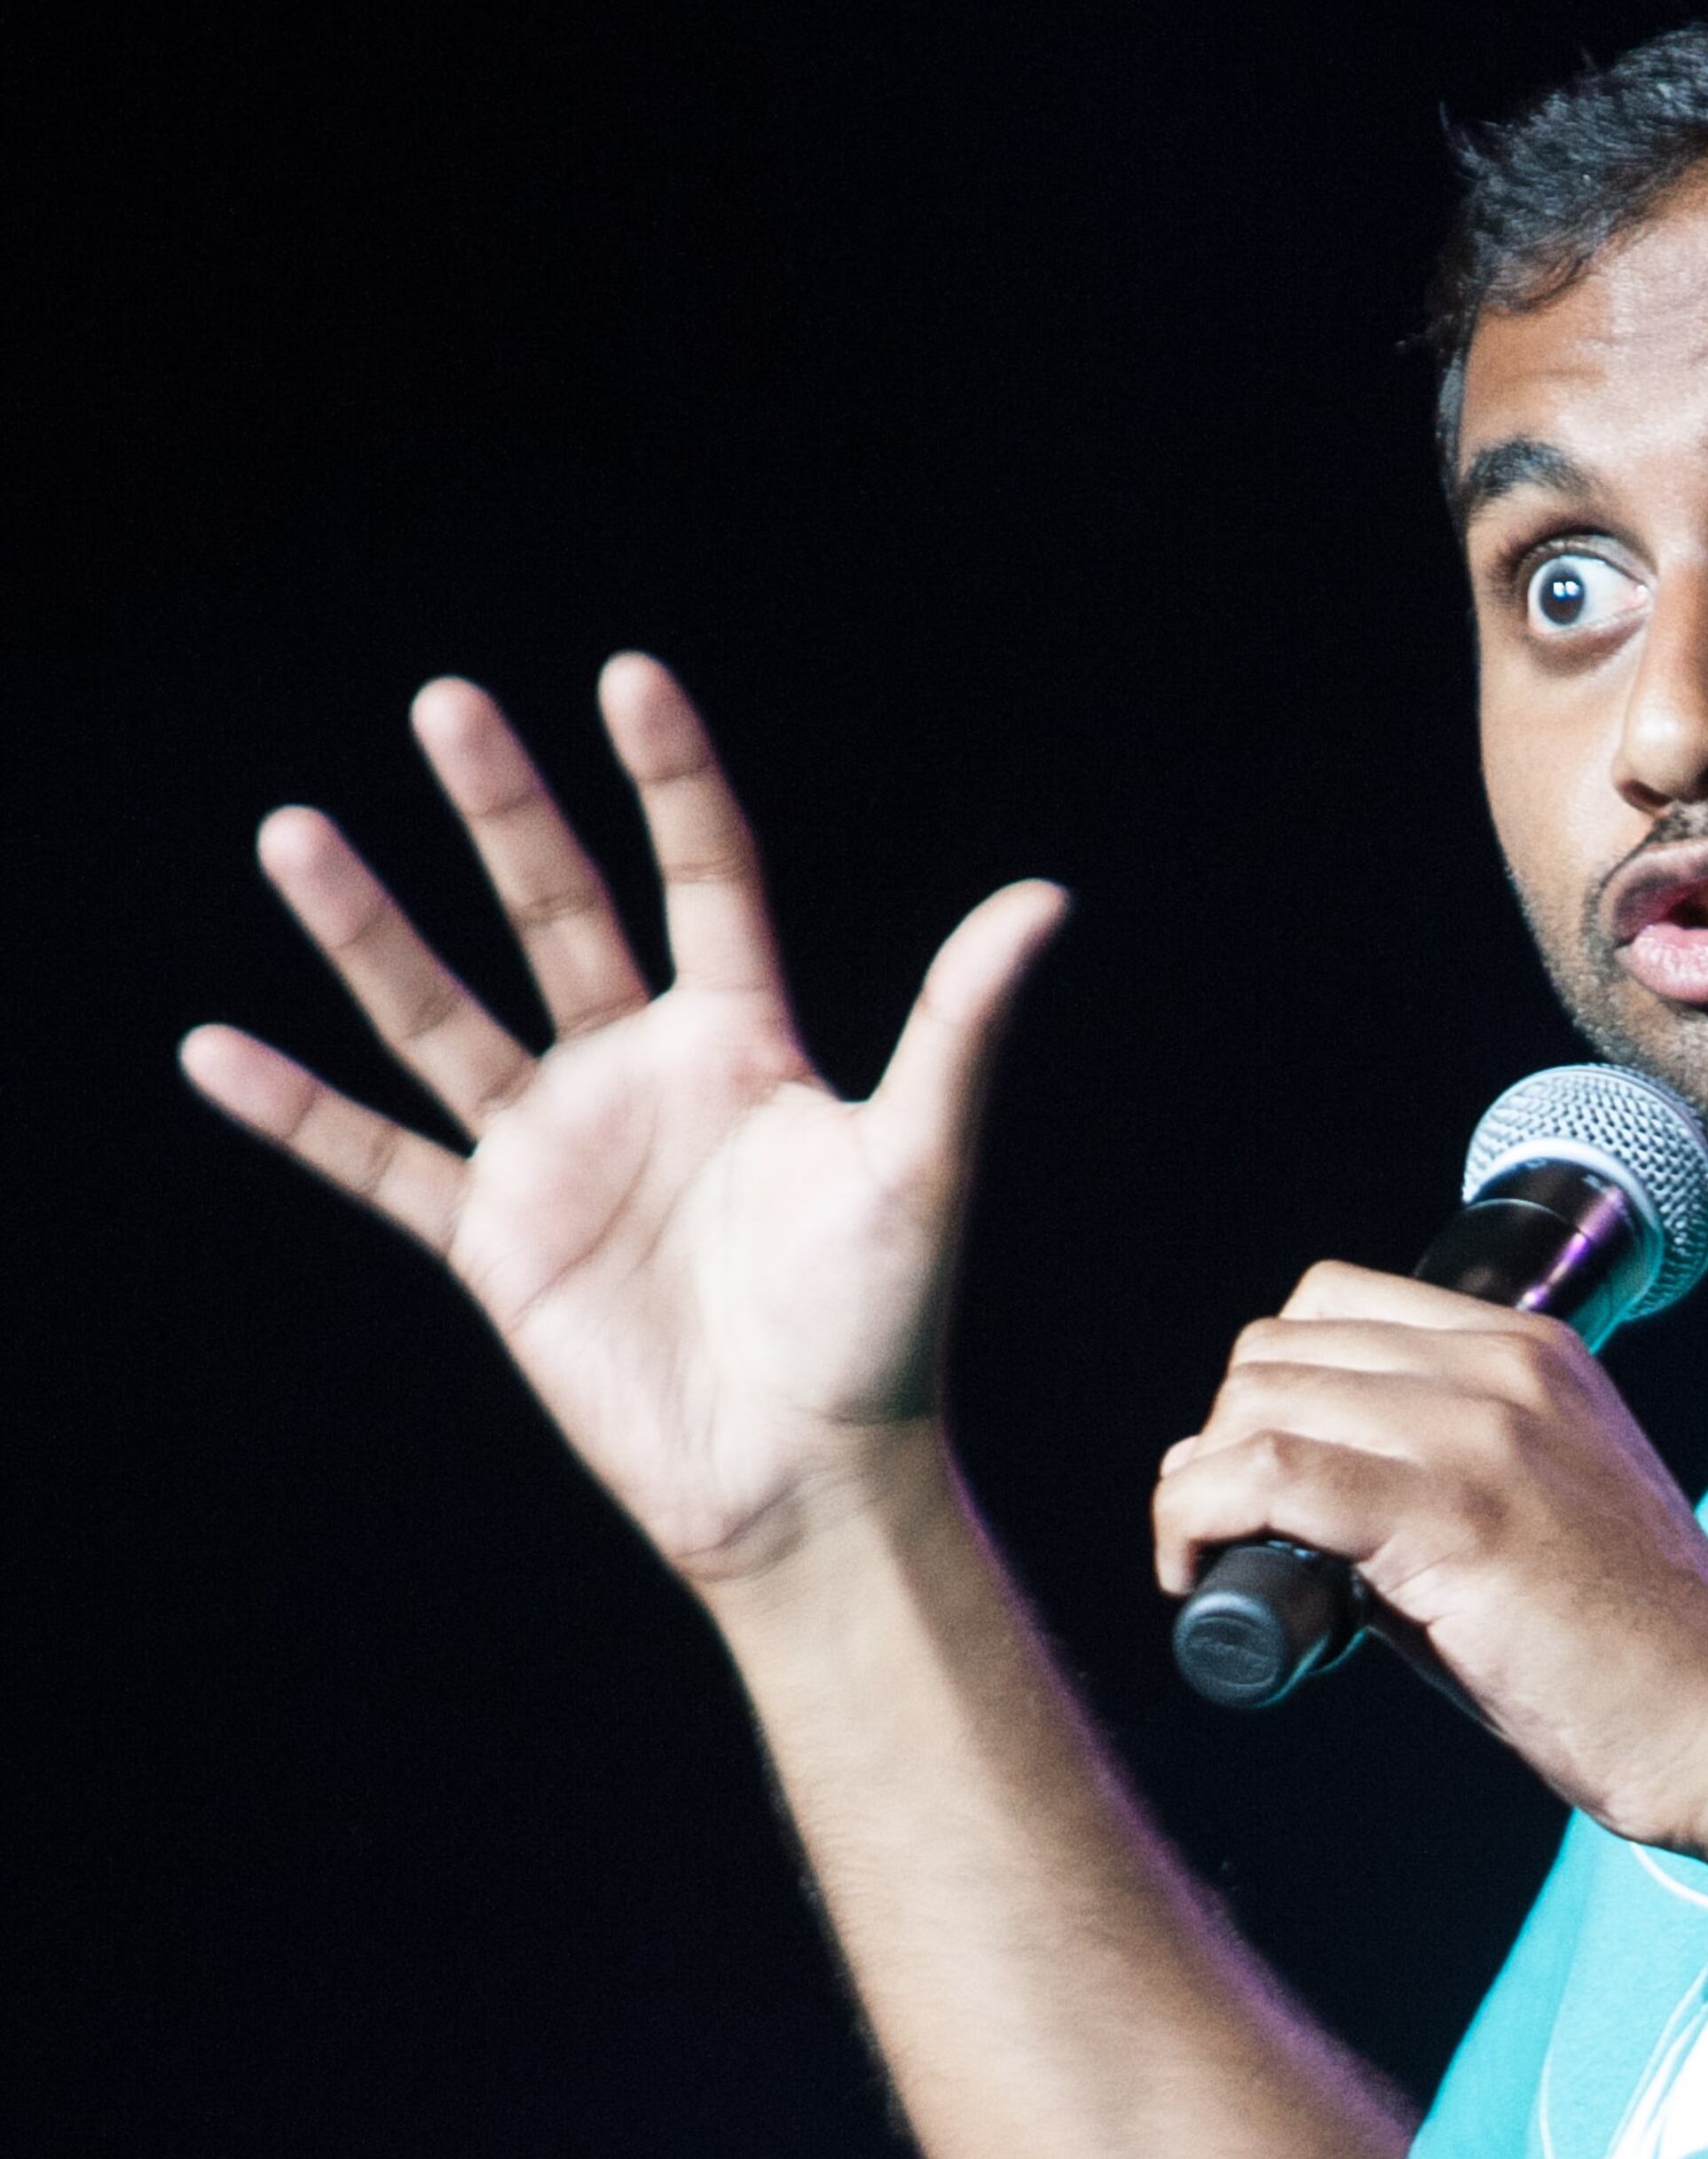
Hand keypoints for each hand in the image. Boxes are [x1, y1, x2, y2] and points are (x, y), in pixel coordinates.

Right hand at [180, 658, 1066, 1585]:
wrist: (807, 1479)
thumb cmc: (881, 1327)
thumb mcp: (919, 1161)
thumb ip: (957, 1025)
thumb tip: (1044, 900)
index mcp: (739, 1044)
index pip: (699, 877)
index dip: (668, 783)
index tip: (628, 679)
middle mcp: (636, 1078)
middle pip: (553, 913)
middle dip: (500, 811)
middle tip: (446, 703)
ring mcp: (557, 1154)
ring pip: (441, 1015)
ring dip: (366, 931)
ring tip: (293, 833)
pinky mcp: (496, 1244)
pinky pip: (379, 1163)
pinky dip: (295, 1115)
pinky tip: (212, 1049)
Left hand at [1155, 1265, 1707, 1890]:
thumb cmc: (1634, 1661)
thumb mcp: (1536, 1518)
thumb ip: (1427, 1481)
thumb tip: (1274, 1499)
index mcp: (1531, 1353)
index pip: (1332, 1304)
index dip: (1265, 1390)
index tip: (1253, 1480)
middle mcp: (1504, 1369)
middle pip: (1279, 1347)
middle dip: (1222, 1437)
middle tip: (1228, 1533)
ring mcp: (1481, 1435)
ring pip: (1260, 1402)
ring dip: (1198, 1482)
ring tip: (1208, 1561)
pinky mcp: (1454, 1518)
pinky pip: (1267, 1475)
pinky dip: (1197, 1518)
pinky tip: (1195, 1576)